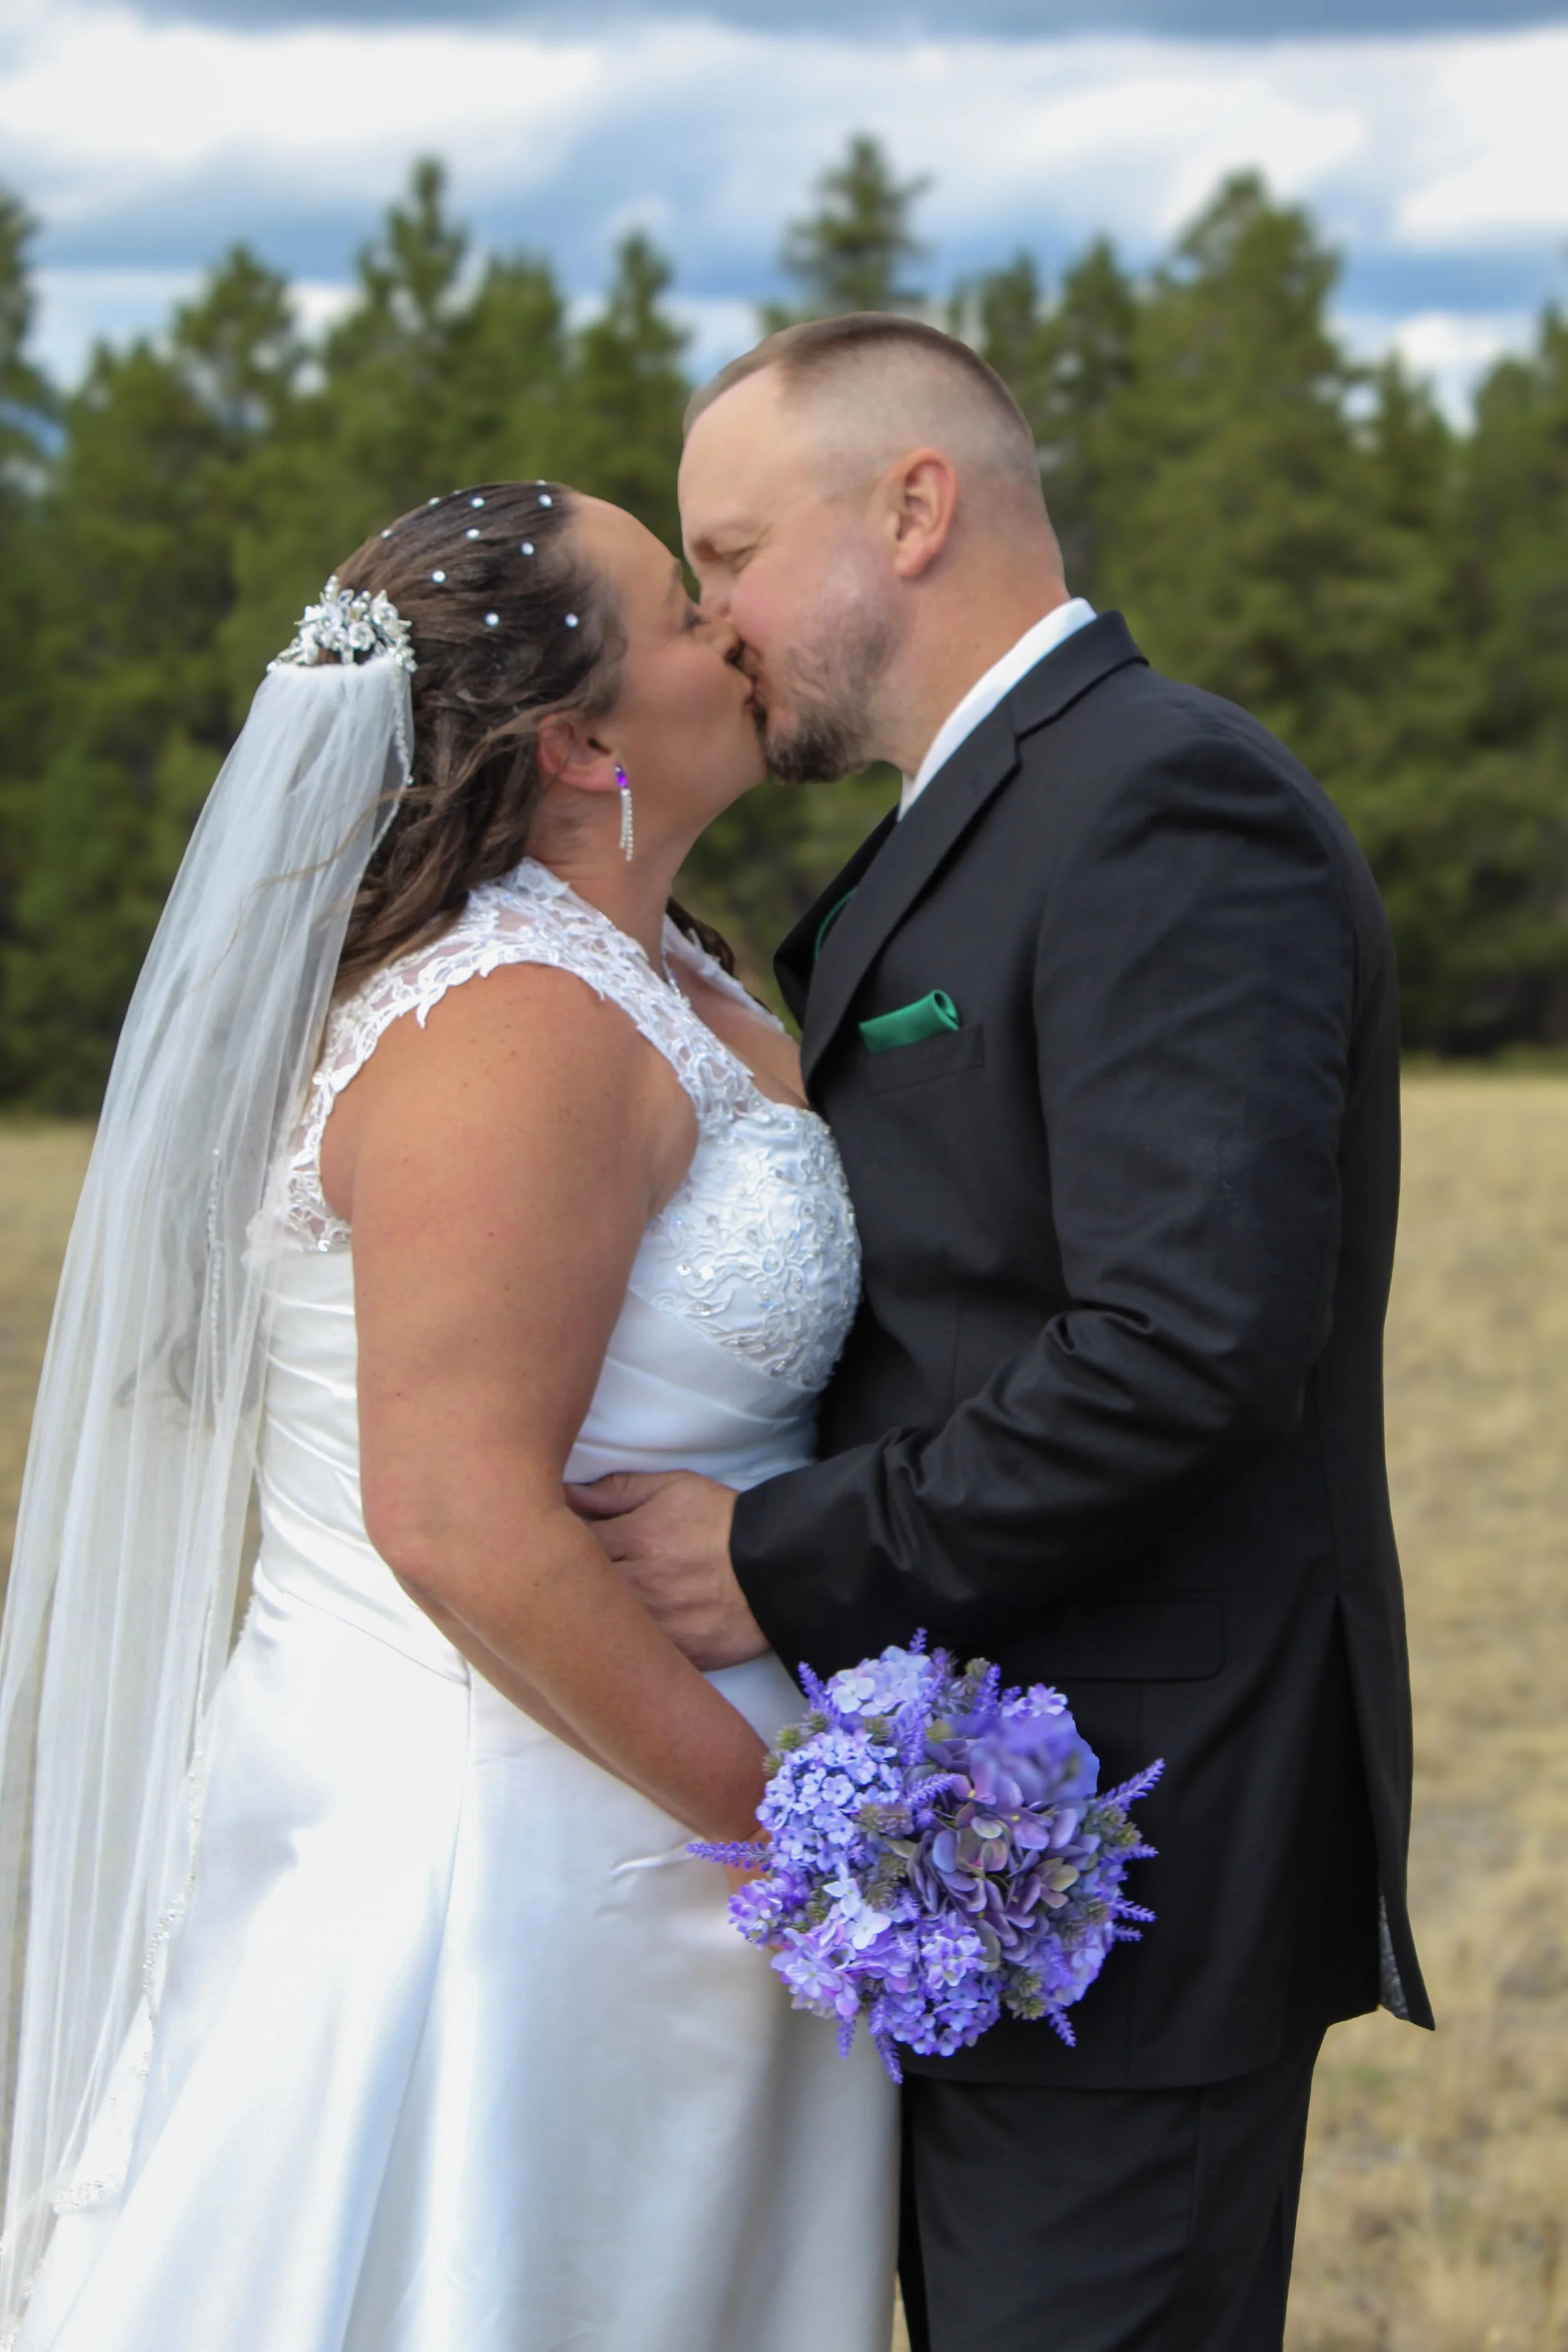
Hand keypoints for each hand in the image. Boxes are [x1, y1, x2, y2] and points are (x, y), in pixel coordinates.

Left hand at [567, 1471, 769, 1670]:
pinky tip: (612, 1646)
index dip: (554, 1547)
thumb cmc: (720, 1522)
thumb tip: (567, 1494)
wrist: (777, 1566)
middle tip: (553, 1586)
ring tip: (579, 1617)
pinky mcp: (677, 1655)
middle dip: (561, 1588)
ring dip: (586, 1624)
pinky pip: (635, 1659)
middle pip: (577, 1590)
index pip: (569, 1544)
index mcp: (635, 1538)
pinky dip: (619, 1653)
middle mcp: (641, 1583)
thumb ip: (618, 1490)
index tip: (549, 1548)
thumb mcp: (673, 1488)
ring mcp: (658, 1624)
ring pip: (600, 1630)